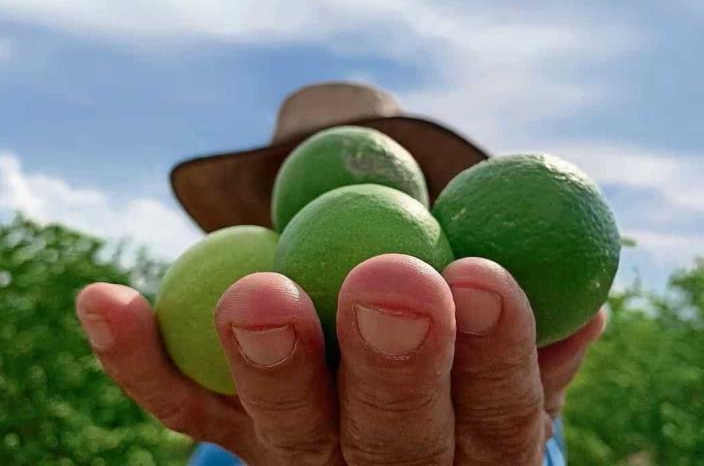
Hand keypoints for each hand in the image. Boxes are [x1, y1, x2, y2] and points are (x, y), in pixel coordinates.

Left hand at [76, 254, 603, 464]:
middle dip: (391, 363)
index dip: (495, 351)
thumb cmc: (457, 365)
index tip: (482, 272)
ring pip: (281, 431)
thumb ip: (536, 334)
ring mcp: (299, 457)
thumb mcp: (509, 358)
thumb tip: (583, 300)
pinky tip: (105, 300)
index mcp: (470, 448)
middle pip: (390, 437)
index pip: (496, 414)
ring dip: (268, 364)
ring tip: (256, 294)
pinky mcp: (230, 435)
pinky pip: (182, 406)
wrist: (373, 392)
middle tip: (389, 278)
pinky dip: (140, 355)